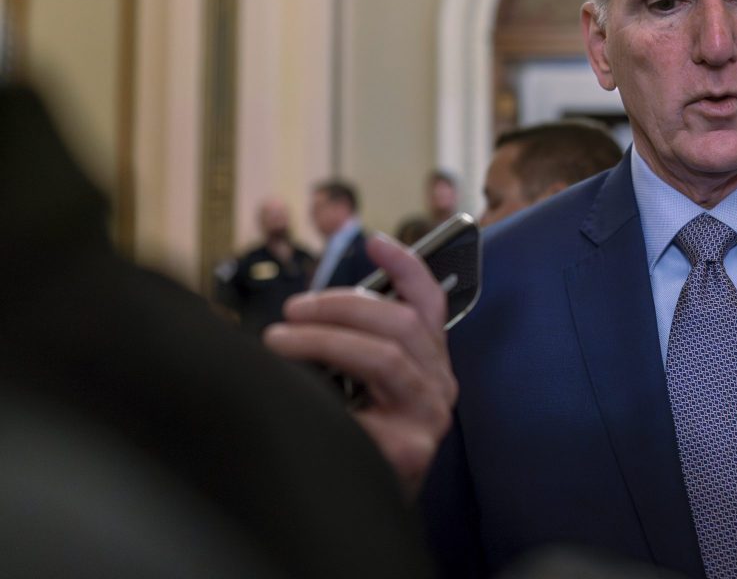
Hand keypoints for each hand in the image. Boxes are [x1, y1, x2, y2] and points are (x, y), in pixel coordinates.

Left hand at [265, 235, 457, 496]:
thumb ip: (351, 350)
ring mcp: (428, 417)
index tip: (374, 241)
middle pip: (401, 322)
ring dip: (325, 339)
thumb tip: (305, 313)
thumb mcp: (359, 388)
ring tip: (280, 342)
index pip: (429, 303)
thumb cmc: (355, 444)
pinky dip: (326, 389)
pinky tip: (298, 392)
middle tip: (293, 311)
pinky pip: (364, 406)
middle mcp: (438, 386)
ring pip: (384, 355)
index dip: (406, 266)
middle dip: (341, 305)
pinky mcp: (410, 448)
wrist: (358, 513)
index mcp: (430, 365)